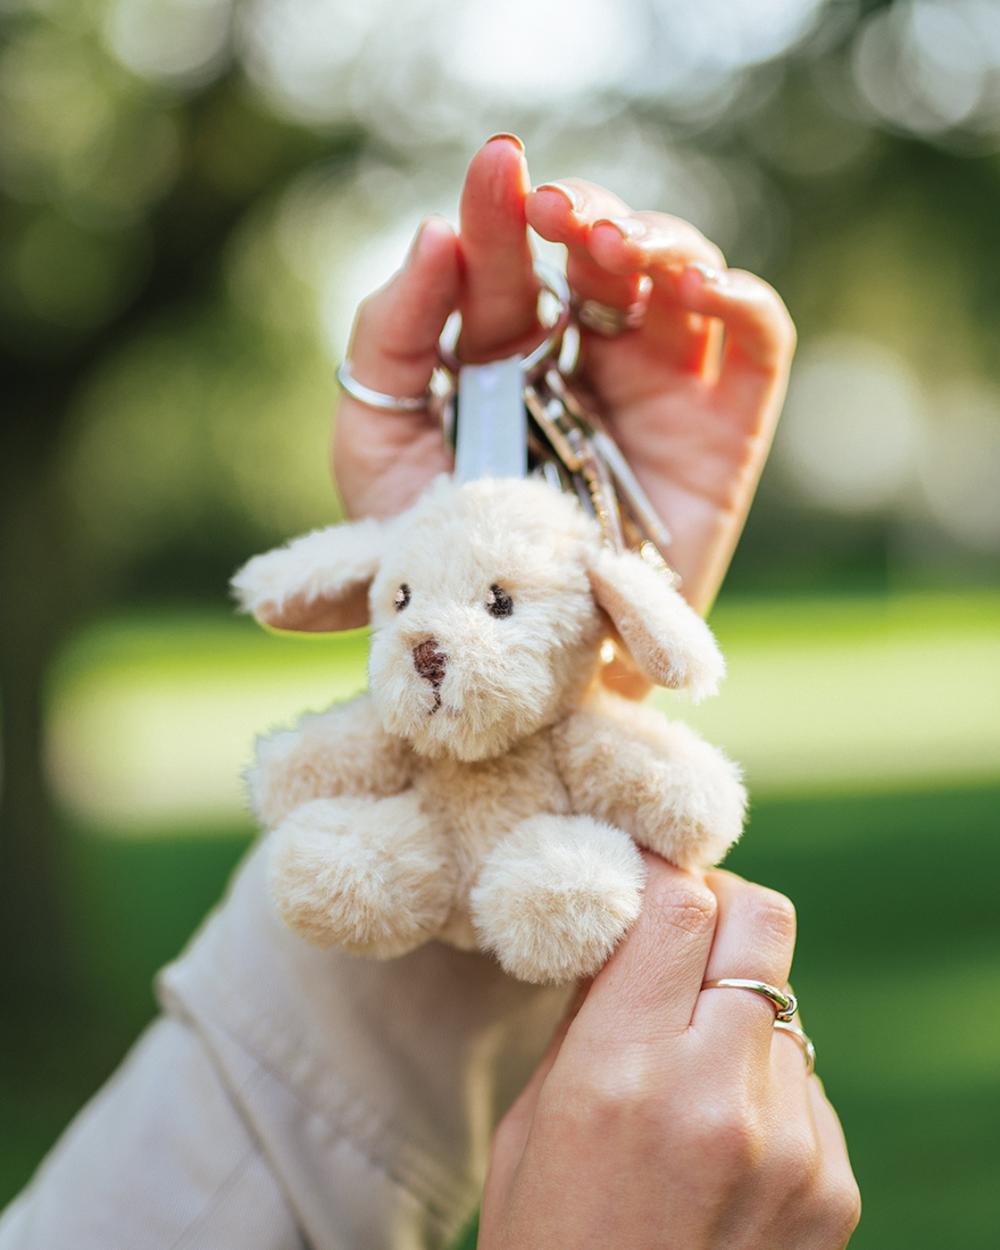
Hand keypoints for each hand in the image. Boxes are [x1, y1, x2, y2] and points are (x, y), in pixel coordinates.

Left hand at [333, 135, 794, 613]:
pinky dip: (739, 295)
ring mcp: (656, 390)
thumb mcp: (375, 448)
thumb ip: (386, 342)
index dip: (500, 213)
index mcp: (502, 359)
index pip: (508, 266)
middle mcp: (582, 362)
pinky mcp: (722, 430)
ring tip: (615, 246)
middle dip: (585, 213)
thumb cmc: (434, 563)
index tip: (492, 174)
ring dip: (659, 238)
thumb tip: (434, 234)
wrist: (510, 664)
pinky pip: (755, 340)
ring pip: (681, 276)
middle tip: (556, 210)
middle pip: (601, 254)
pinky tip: (695, 286)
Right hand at [476, 858, 859, 1249]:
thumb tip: (632, 925)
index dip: (666, 867)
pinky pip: (808, 1082)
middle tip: (688, 929)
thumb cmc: (549, 1242)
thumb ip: (593, 1013)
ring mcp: (793, 1143)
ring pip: (786, 1002)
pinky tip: (725, 1139)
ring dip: (742, 1006)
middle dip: (724, 906)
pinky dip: (767, 1082)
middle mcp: (720, 1093)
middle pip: (762, 920)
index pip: (680, 903)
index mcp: (622, 1072)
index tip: (649, 865)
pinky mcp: (835, 1185)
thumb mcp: (535, 1118)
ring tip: (695, 1068)